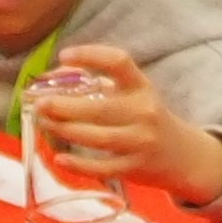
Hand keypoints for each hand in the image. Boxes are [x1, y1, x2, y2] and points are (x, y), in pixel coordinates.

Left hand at [24, 45, 221, 203]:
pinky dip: (79, 165)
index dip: (91, 55)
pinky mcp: (135, 167)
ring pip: (97, 137)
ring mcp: (141, 141)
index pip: (119, 62)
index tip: (64, 55)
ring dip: (65, 131)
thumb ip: (96, 85)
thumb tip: (53, 76)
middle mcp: (144, 112)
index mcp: (141, 87)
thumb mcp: (131, 96)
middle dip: (64, 106)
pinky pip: (103, 168)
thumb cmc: (145, 119)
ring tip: (44, 124)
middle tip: (39, 104)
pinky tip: (59, 158)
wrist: (182, 155)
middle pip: (99, 108)